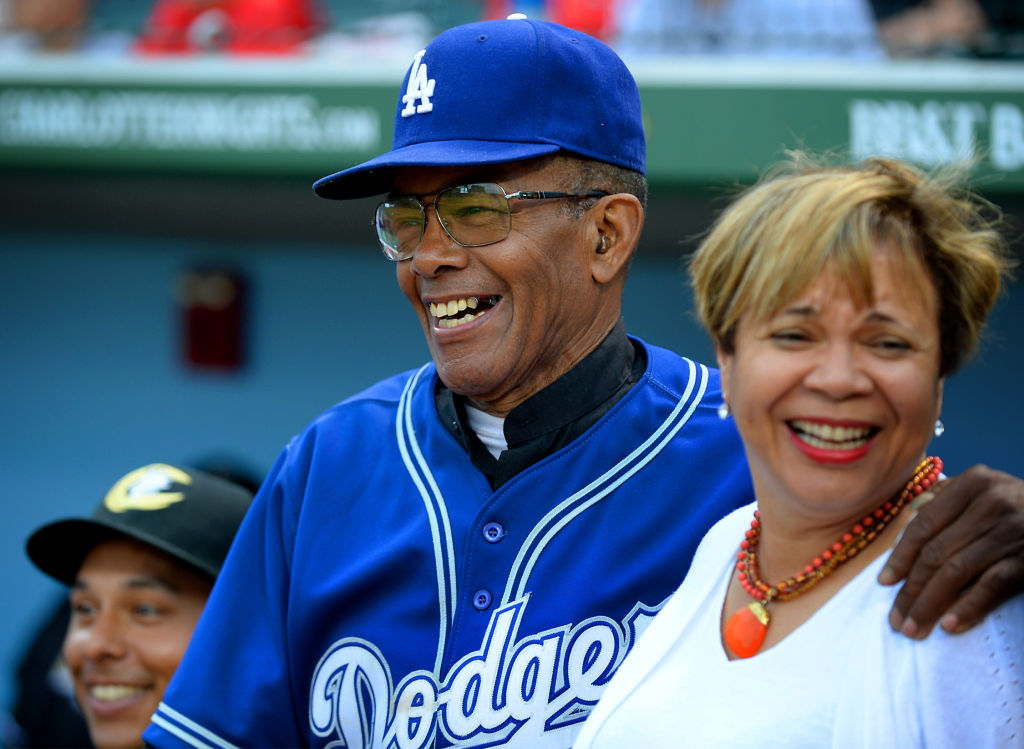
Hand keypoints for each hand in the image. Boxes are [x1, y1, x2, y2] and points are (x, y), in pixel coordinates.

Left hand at [878, 464, 1023, 637]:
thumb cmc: (1019, 503)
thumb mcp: (986, 489)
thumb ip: (947, 499)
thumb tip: (907, 520)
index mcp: (973, 483)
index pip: (924, 524)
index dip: (900, 556)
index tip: (884, 583)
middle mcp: (990, 504)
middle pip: (936, 552)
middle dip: (911, 589)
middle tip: (896, 619)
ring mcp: (1010, 533)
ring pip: (957, 571)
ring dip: (930, 604)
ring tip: (914, 629)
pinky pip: (992, 586)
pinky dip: (968, 606)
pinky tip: (949, 625)